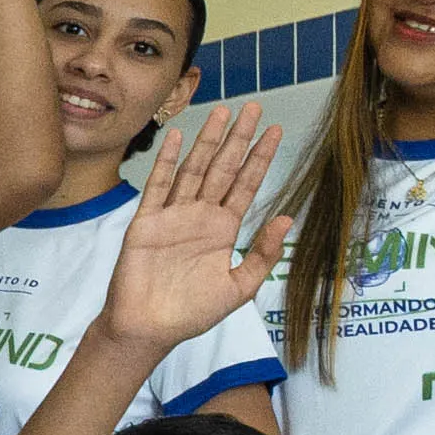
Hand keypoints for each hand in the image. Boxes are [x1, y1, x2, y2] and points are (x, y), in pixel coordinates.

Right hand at [93, 104, 295, 361]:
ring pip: (194, 169)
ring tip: (222, 112)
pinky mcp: (147, 221)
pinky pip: (158, 185)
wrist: (148, 327)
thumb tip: (288, 219)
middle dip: (239, 138)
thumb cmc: (191, 313)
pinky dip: (168, 161)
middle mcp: (200, 216)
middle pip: (223, 168)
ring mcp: (173, 215)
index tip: (275, 131)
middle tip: (254, 108)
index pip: (246, 185)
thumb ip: (261, 254)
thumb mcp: (238, 287)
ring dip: (208, 141)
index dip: (260, 158)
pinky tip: (178, 138)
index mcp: (223, 230)